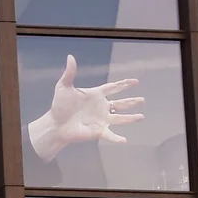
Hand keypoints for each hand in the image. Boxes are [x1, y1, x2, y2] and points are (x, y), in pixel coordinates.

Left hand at [27, 54, 144, 160]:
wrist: (55, 124)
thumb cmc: (58, 106)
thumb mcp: (64, 87)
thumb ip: (69, 73)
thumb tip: (70, 57)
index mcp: (95, 95)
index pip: (113, 87)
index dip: (124, 84)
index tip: (135, 81)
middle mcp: (101, 107)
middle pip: (120, 103)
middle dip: (131, 102)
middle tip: (142, 100)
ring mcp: (100, 120)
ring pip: (120, 119)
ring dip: (130, 118)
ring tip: (141, 117)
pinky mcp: (97, 131)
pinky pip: (110, 135)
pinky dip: (117, 138)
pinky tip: (124, 140)